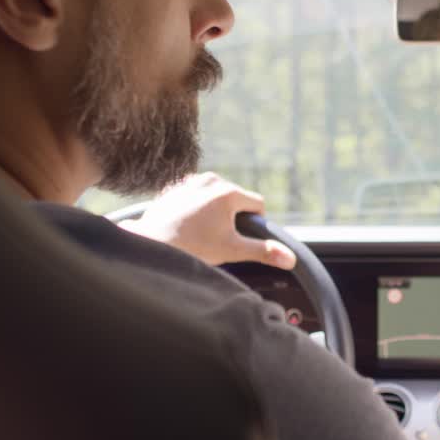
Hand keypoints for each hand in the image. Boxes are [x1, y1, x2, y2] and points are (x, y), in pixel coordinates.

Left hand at [119, 172, 296, 269]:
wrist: (149, 244)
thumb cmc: (191, 247)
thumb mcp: (232, 251)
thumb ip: (263, 251)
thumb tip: (290, 259)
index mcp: (228, 192)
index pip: (258, 204)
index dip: (255, 223)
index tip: (239, 237)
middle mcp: (210, 180)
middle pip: (237, 199)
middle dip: (233, 218)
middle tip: (216, 237)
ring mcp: (190, 182)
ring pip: (216, 197)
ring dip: (215, 213)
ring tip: (201, 232)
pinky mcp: (175, 188)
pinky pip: (197, 197)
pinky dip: (197, 210)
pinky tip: (186, 226)